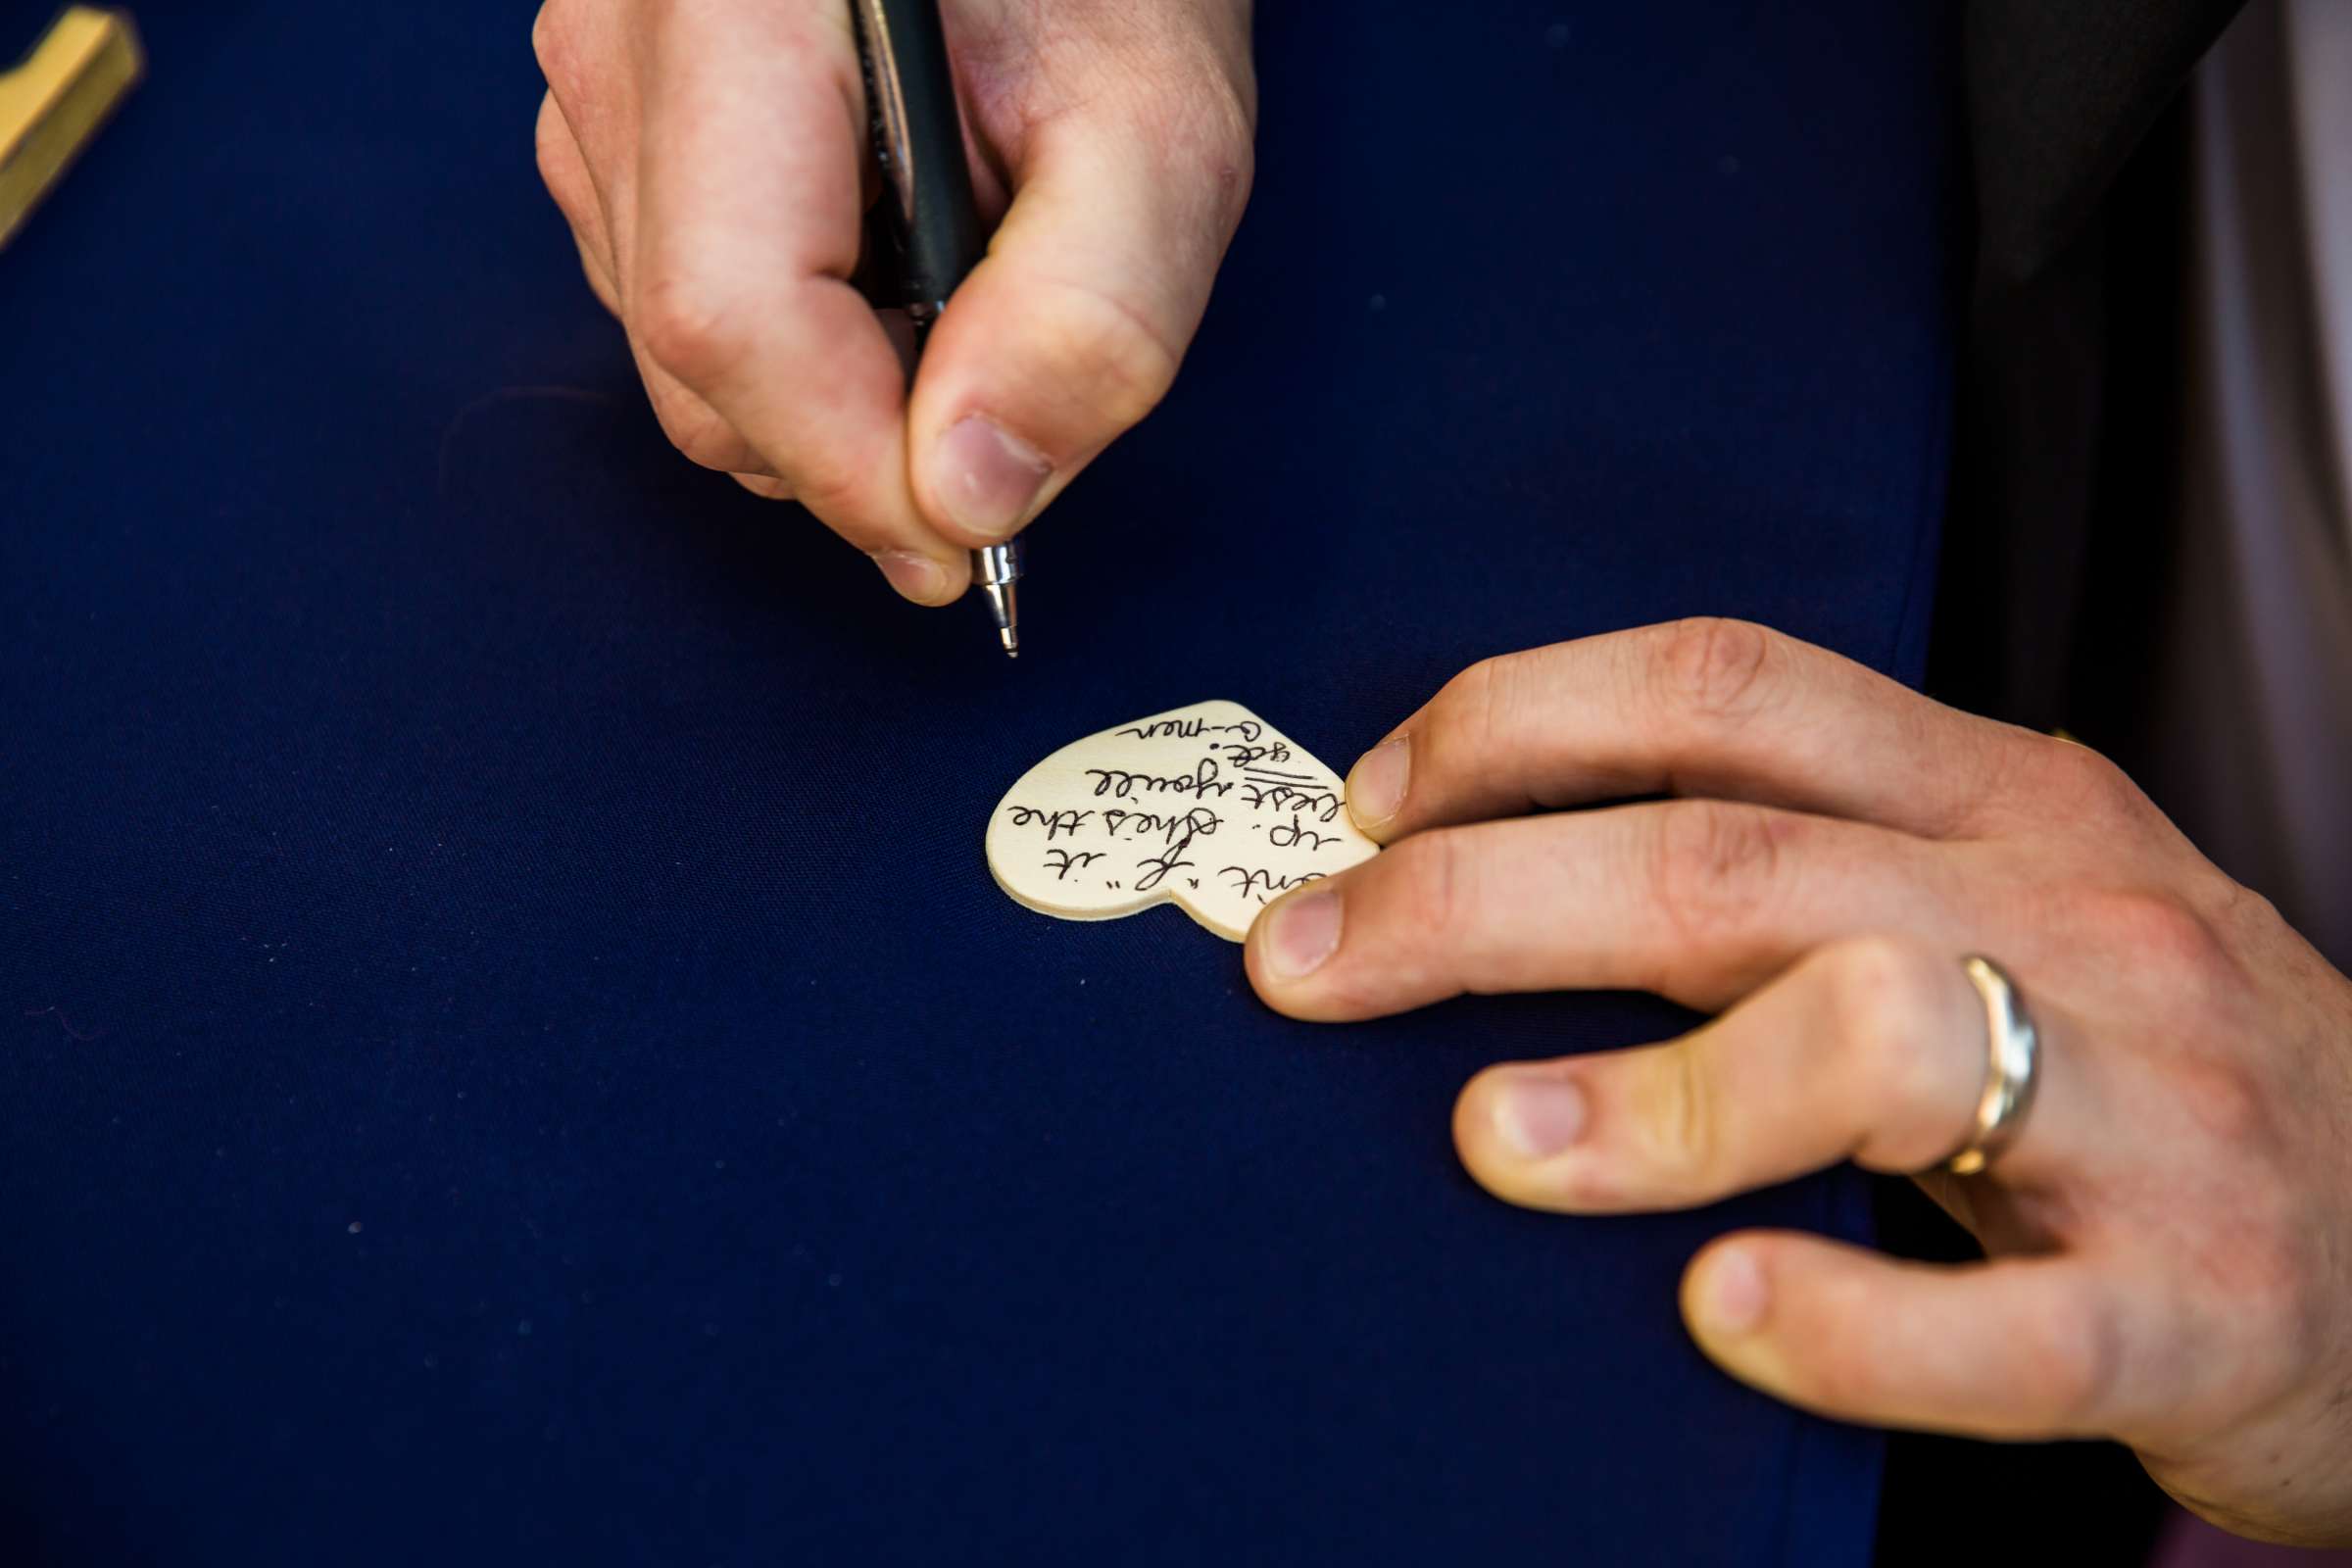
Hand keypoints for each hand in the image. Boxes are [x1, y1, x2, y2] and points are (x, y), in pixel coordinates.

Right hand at [530, 0, 1253, 602]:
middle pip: (698, 358)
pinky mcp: (614, 136)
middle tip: (1003, 393)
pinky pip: (680, 313)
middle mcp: (627, 39)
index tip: (966, 536)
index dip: (851, 463)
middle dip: (857, 442)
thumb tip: (969, 498)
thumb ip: (1090, 317)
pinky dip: (803, 349)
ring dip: (837, 395)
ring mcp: (602, 89)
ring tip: (958, 290)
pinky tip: (891, 268)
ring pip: (683, 361)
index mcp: (739, 2)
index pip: (731, 308)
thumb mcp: (1158, 132)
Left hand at [1244, 618, 2351, 1545]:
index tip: (1369, 804)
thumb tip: (1484, 865)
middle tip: (1309, 966)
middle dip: (1478, 901)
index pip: (1725, 689)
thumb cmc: (2146, 1064)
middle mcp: (2072, 914)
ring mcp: (2148, 1107)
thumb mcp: (1996, 902)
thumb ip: (1793, 867)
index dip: (1516, 722)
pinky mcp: (2198, 1303)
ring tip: (1495, 1140)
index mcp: (2003, 798)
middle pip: (1732, 862)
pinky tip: (1724, 1313)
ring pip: (1877, 1039)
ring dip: (1654, 1091)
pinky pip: (2016, 1324)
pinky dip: (1854, 1325)